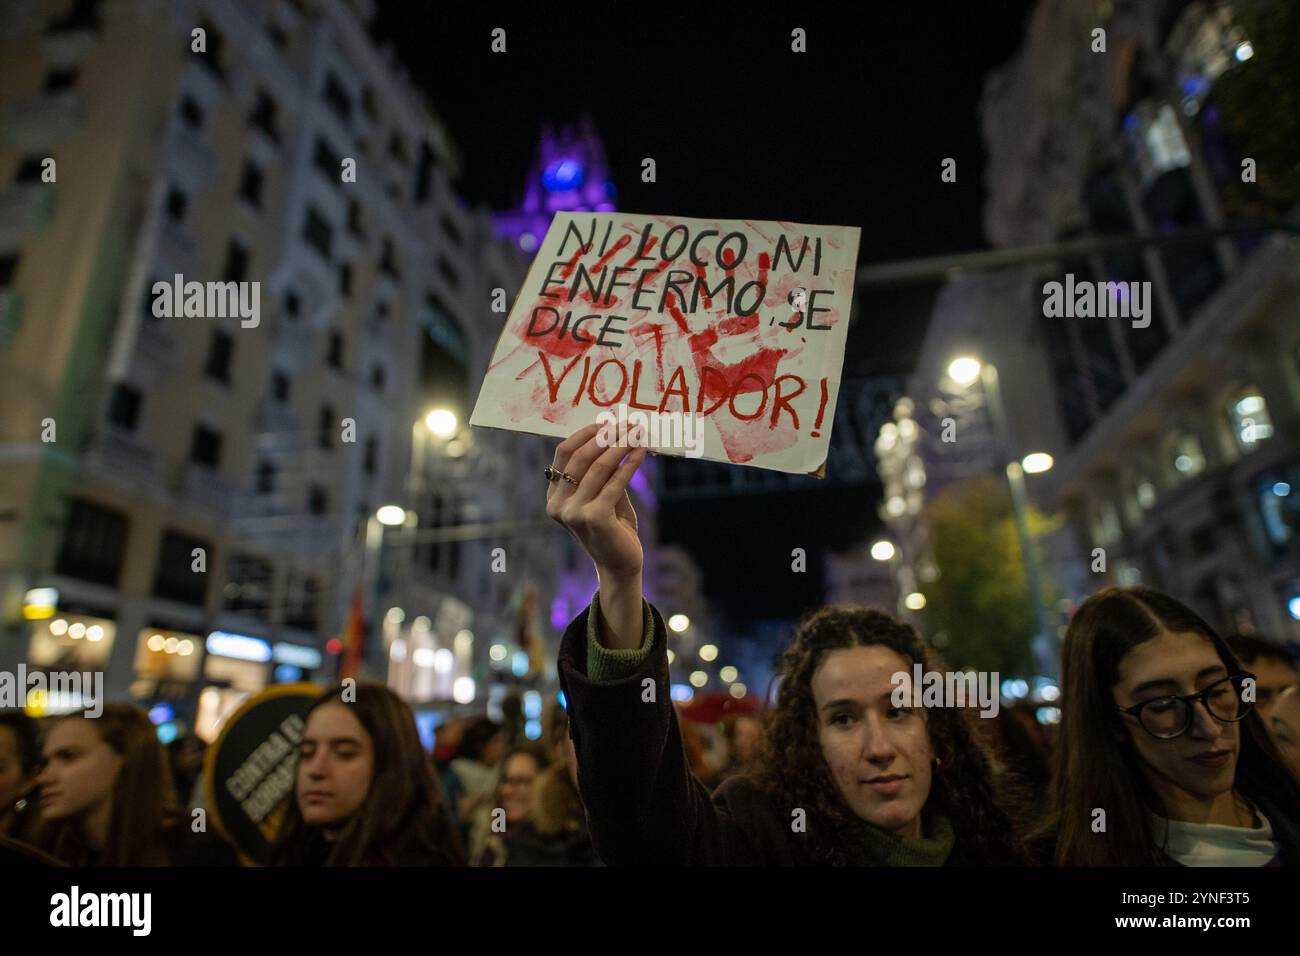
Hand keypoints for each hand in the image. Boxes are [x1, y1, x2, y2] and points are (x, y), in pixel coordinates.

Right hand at [546, 423, 647, 648]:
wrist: (620, 564)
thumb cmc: (613, 527)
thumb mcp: (603, 494)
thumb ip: (601, 470)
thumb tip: (615, 432)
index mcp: (554, 496)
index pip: (563, 453)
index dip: (586, 433)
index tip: (608, 421)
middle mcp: (558, 505)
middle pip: (579, 456)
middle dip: (605, 436)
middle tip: (628, 423)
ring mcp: (573, 513)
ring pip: (598, 467)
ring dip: (620, 445)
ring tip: (638, 433)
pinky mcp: (594, 518)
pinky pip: (615, 482)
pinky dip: (630, 463)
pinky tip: (642, 451)